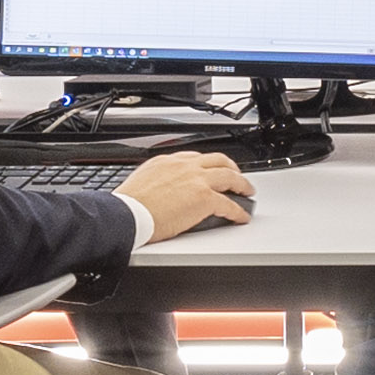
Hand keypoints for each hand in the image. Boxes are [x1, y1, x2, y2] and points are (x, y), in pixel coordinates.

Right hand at [116, 151, 257, 242]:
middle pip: (218, 160)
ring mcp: (197, 180)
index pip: (195, 157)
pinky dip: (239, 211)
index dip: (208, 164)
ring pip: (230, 177)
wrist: (127, 214)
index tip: (212, 168)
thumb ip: (157, 180)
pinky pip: (230, 204)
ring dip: (242, 184)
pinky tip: (242, 216)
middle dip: (231, 167)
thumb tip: (160, 190)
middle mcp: (185, 166)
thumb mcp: (142, 181)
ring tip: (247, 191)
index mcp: (167, 161)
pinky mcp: (205, 198)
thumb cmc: (128, 205)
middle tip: (236, 176)